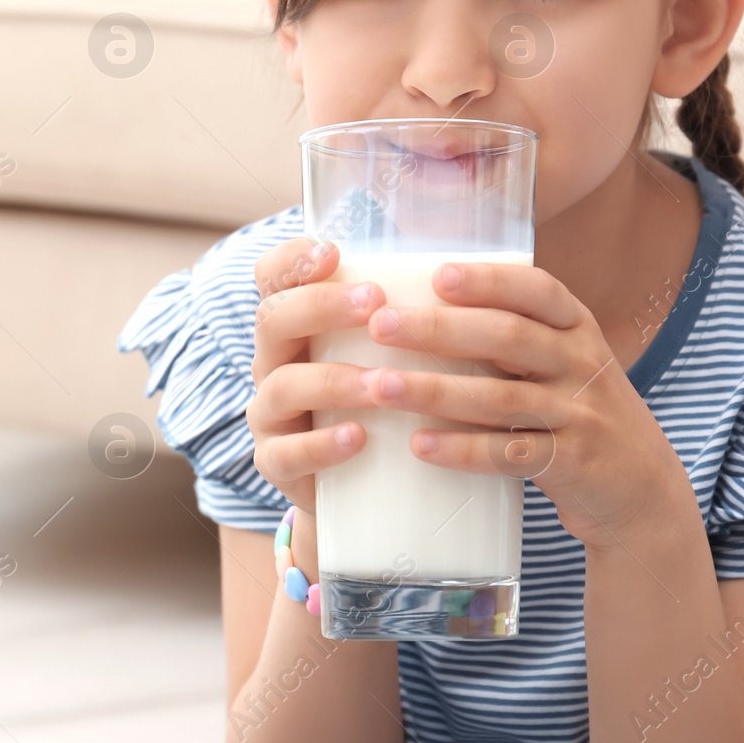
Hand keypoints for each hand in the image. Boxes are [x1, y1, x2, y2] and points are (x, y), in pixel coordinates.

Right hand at [247, 237, 385, 512]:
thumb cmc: (384, 405)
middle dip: (322, 307)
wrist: (361, 489)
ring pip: (282, 386)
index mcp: (296, 325)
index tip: (333, 253)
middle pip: (273, 319)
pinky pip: (285, 454)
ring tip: (381, 385)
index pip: (274, 278)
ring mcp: (270, 415)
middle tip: (375, 303)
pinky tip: (357, 438)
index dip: (293, 260)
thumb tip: (473, 273)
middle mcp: (274, 362)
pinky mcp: (277, 464)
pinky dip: (321, 445)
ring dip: (333, 381)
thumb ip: (410, 317)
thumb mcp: (390, 354)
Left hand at [359, 261, 692, 549]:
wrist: (642, 488)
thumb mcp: (565, 361)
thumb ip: (513, 335)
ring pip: (500, 398)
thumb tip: (419, 307)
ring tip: (381, 387)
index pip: (536, 289)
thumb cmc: (580, 412)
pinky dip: (462, 450)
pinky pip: (510, 454)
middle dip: (439, 329)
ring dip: (435, 391)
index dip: (488, 280)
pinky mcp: (572, 463)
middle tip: (381, 325)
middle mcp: (581, 363)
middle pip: (508, 337)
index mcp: (575, 327)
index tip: (436, 274)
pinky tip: (420, 444)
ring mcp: (580, 414)